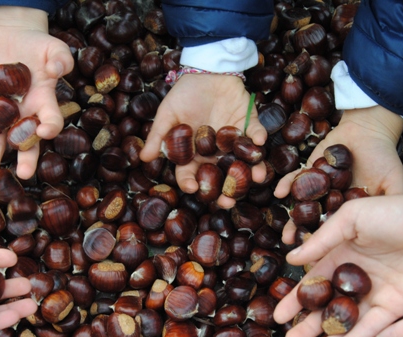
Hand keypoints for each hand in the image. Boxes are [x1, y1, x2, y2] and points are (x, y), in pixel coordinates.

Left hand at [0, 6, 72, 184]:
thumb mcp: (55, 48)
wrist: (14, 36)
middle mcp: (22, 113)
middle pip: (24, 141)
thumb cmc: (40, 45)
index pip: (51, 121)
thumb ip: (61, 59)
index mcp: (44, 103)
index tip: (45, 132)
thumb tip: (57, 69)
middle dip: (24, 159)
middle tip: (22, 175)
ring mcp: (0, 110)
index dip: (50, 127)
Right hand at [139, 74, 266, 207]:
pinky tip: (258, 142)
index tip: (193, 188)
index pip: (192, 174)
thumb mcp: (167, 114)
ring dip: (252, 170)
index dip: (192, 183)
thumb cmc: (184, 94)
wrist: (206, 70)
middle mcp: (216, 152)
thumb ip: (158, 136)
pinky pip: (256, 134)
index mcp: (195, 153)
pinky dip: (258, 138)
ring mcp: (234, 141)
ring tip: (257, 177)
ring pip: (244, 161)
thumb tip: (143, 159)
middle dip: (226, 190)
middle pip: (221, 176)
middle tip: (229, 201)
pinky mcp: (249, 125)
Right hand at [272, 175, 402, 336]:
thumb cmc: (396, 212)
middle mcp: (357, 280)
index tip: (278, 317)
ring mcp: (377, 296)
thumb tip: (291, 259)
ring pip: (347, 326)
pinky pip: (372, 331)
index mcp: (343, 256)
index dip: (296, 301)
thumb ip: (322, 240)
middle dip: (308, 328)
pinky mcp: (397, 309)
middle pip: (328, 309)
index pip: (315, 283)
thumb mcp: (352, 218)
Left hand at [274, 106, 402, 243]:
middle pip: (314, 223)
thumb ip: (395, 204)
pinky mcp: (307, 170)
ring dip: (292, 217)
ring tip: (284, 232)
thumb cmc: (384, 158)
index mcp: (349, 211)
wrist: (370, 129)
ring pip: (302, 206)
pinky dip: (287, 184)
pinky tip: (280, 192)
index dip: (328, 246)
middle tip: (294, 248)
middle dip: (304, 236)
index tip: (319, 260)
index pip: (337, 233)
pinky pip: (294, 179)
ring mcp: (317, 187)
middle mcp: (330, 203)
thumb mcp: (394, 184)